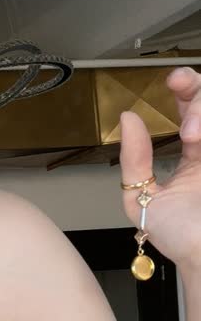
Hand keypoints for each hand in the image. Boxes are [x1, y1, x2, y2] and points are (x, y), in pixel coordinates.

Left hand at [119, 66, 200, 274]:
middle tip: (182, 97)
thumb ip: (134, 159)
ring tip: (191, 134)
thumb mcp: (143, 198)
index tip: (173, 81)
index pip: (191, 109)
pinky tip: (197, 138)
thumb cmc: (179, 238)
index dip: (185, 88)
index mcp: (193, 157)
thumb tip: (128, 119)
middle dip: (196, 91)